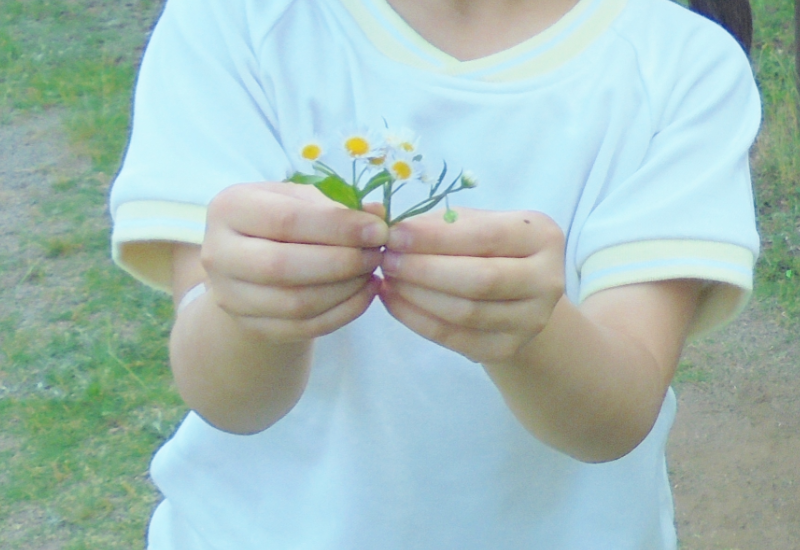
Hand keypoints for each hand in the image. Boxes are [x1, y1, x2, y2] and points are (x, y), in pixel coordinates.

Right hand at [201, 182, 387, 341]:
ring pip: (296, 303)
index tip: (378, 230)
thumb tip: (379, 215)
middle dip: (342, 262)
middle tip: (377, 255)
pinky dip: (342, 313)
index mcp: (229, 208)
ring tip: (372, 273)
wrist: (251, 263)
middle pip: (284, 266)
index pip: (286, 220)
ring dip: (345, 290)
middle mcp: (218, 253)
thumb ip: (338, 206)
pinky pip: (303, 328)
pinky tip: (364, 294)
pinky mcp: (250, 326)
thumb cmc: (281, 221)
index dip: (338, 227)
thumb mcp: (302, 200)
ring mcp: (229, 296)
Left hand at [379, 208, 564, 364]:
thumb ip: (434, 221)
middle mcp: (547, 280)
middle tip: (386, 259)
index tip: (394, 234)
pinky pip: (454, 338)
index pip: (485, 237)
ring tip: (387, 278)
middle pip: (479, 280)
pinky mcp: (507, 348)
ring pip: (464, 313)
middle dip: (424, 269)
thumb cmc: (488, 247)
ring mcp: (531, 320)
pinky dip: (416, 320)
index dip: (435, 238)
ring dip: (416, 295)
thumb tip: (378, 216)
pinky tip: (394, 300)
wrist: (518, 293)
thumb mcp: (472, 223)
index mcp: (541, 236)